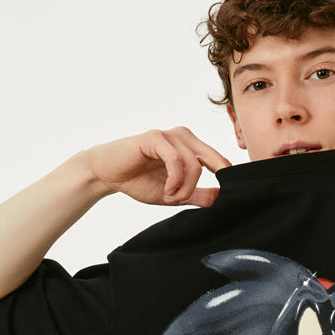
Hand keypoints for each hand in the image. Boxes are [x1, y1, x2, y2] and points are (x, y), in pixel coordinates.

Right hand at [81, 127, 230, 206]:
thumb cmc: (139, 180)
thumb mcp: (175, 194)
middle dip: (202, 186)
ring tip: (169, 195)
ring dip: (184, 188)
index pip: (220, 160)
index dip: (226, 178)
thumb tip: (222, 198)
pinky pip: (176, 160)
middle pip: (213, 162)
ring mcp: (170, 135)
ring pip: (194, 165)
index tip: (224, 197)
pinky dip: (175, 180)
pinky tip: (166, 189)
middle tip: (182, 199)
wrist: (108, 175)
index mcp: (192, 147)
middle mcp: (184, 137)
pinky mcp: (155, 138)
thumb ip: (199, 195)